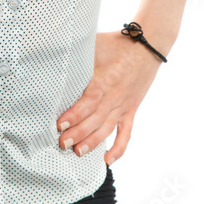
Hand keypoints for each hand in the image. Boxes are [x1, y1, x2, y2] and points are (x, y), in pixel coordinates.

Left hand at [56, 30, 163, 166]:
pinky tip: (107, 160)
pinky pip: (126, 133)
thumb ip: (78, 55)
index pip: (88, 101)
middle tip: (62, 143)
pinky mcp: (131, 109)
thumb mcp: (95, 44)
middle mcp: (114, 95)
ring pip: (107, 128)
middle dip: (78, 133)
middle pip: (95, 119)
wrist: (147, 46)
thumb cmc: (116, 43)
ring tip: (78, 152)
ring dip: (93, 142)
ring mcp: (123, 105)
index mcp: (104, 79)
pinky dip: (118, 148)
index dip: (74, 115)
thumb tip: (56, 54)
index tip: (60, 124)